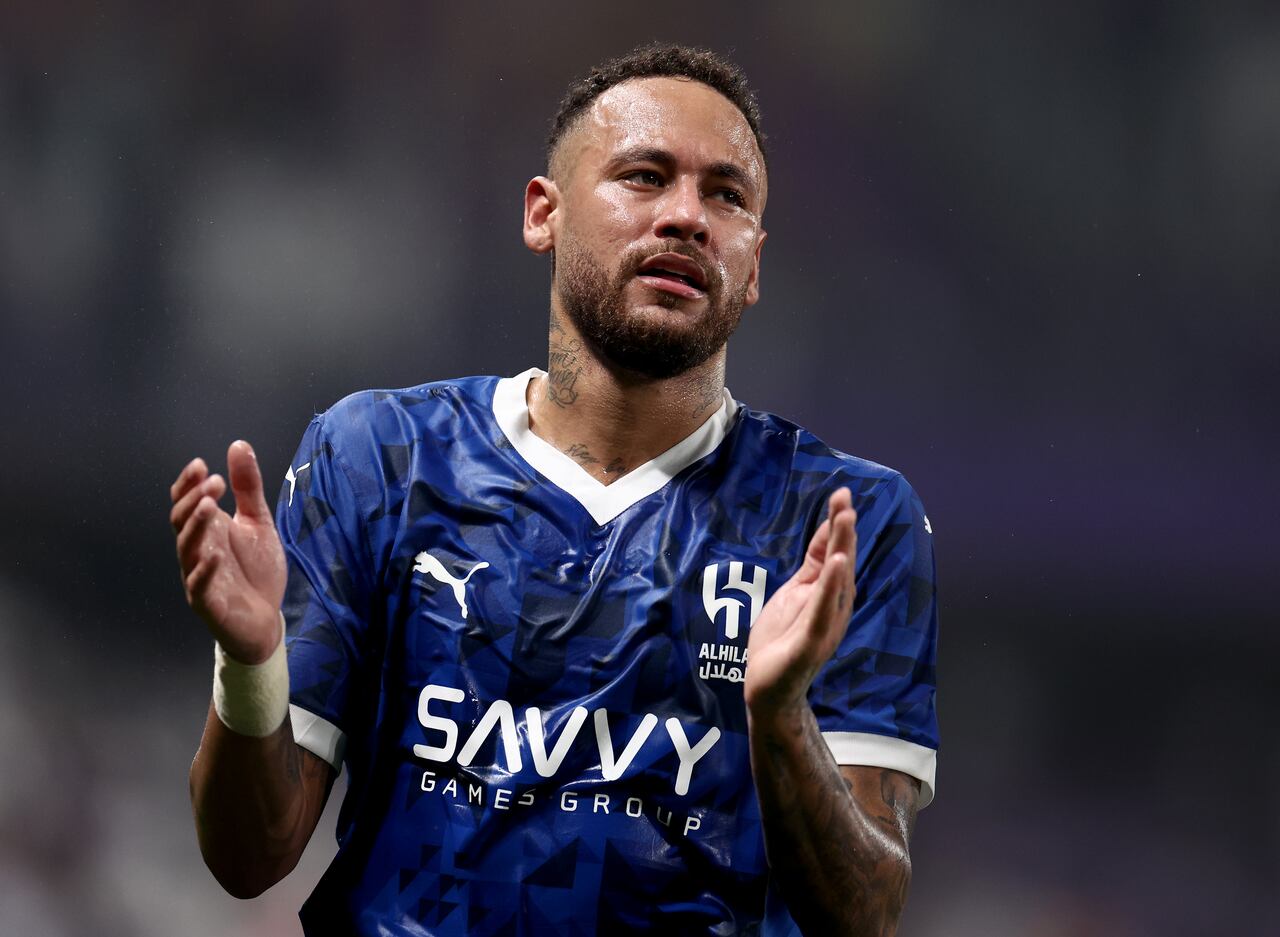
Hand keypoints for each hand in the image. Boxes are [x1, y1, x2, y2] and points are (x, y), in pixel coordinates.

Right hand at [170, 440, 286, 663]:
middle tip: (214, 482)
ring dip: (196, 526)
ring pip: (188, 549)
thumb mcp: (257, 522)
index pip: (186, 502)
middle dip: (195, 499)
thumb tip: (238, 445)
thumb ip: (248, 487)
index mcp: (207, 530)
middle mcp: (197, 550)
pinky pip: (199, 585)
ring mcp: (199, 575)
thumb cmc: (256, 570)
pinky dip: (204, 569)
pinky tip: (214, 554)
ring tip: (210, 506)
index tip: (200, 464)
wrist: (266, 618)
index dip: (188, 484)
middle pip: (183, 521)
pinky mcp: (208, 603)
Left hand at [745, 487, 856, 716]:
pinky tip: (838, 567)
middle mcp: (833, 606)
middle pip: (841, 561)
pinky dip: (831, 588)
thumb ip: (813, 565)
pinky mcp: (812, 642)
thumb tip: (830, 531)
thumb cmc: (782, 640)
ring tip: (846, 521)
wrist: (770, 690)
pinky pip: (823, 611)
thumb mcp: (795, 593)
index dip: (837, 524)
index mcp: (827, 593)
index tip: (841, 494)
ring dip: (843, 551)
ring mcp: (825, 624)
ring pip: (836, 583)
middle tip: (846, 500)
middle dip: (844, 530)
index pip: (833, 552)